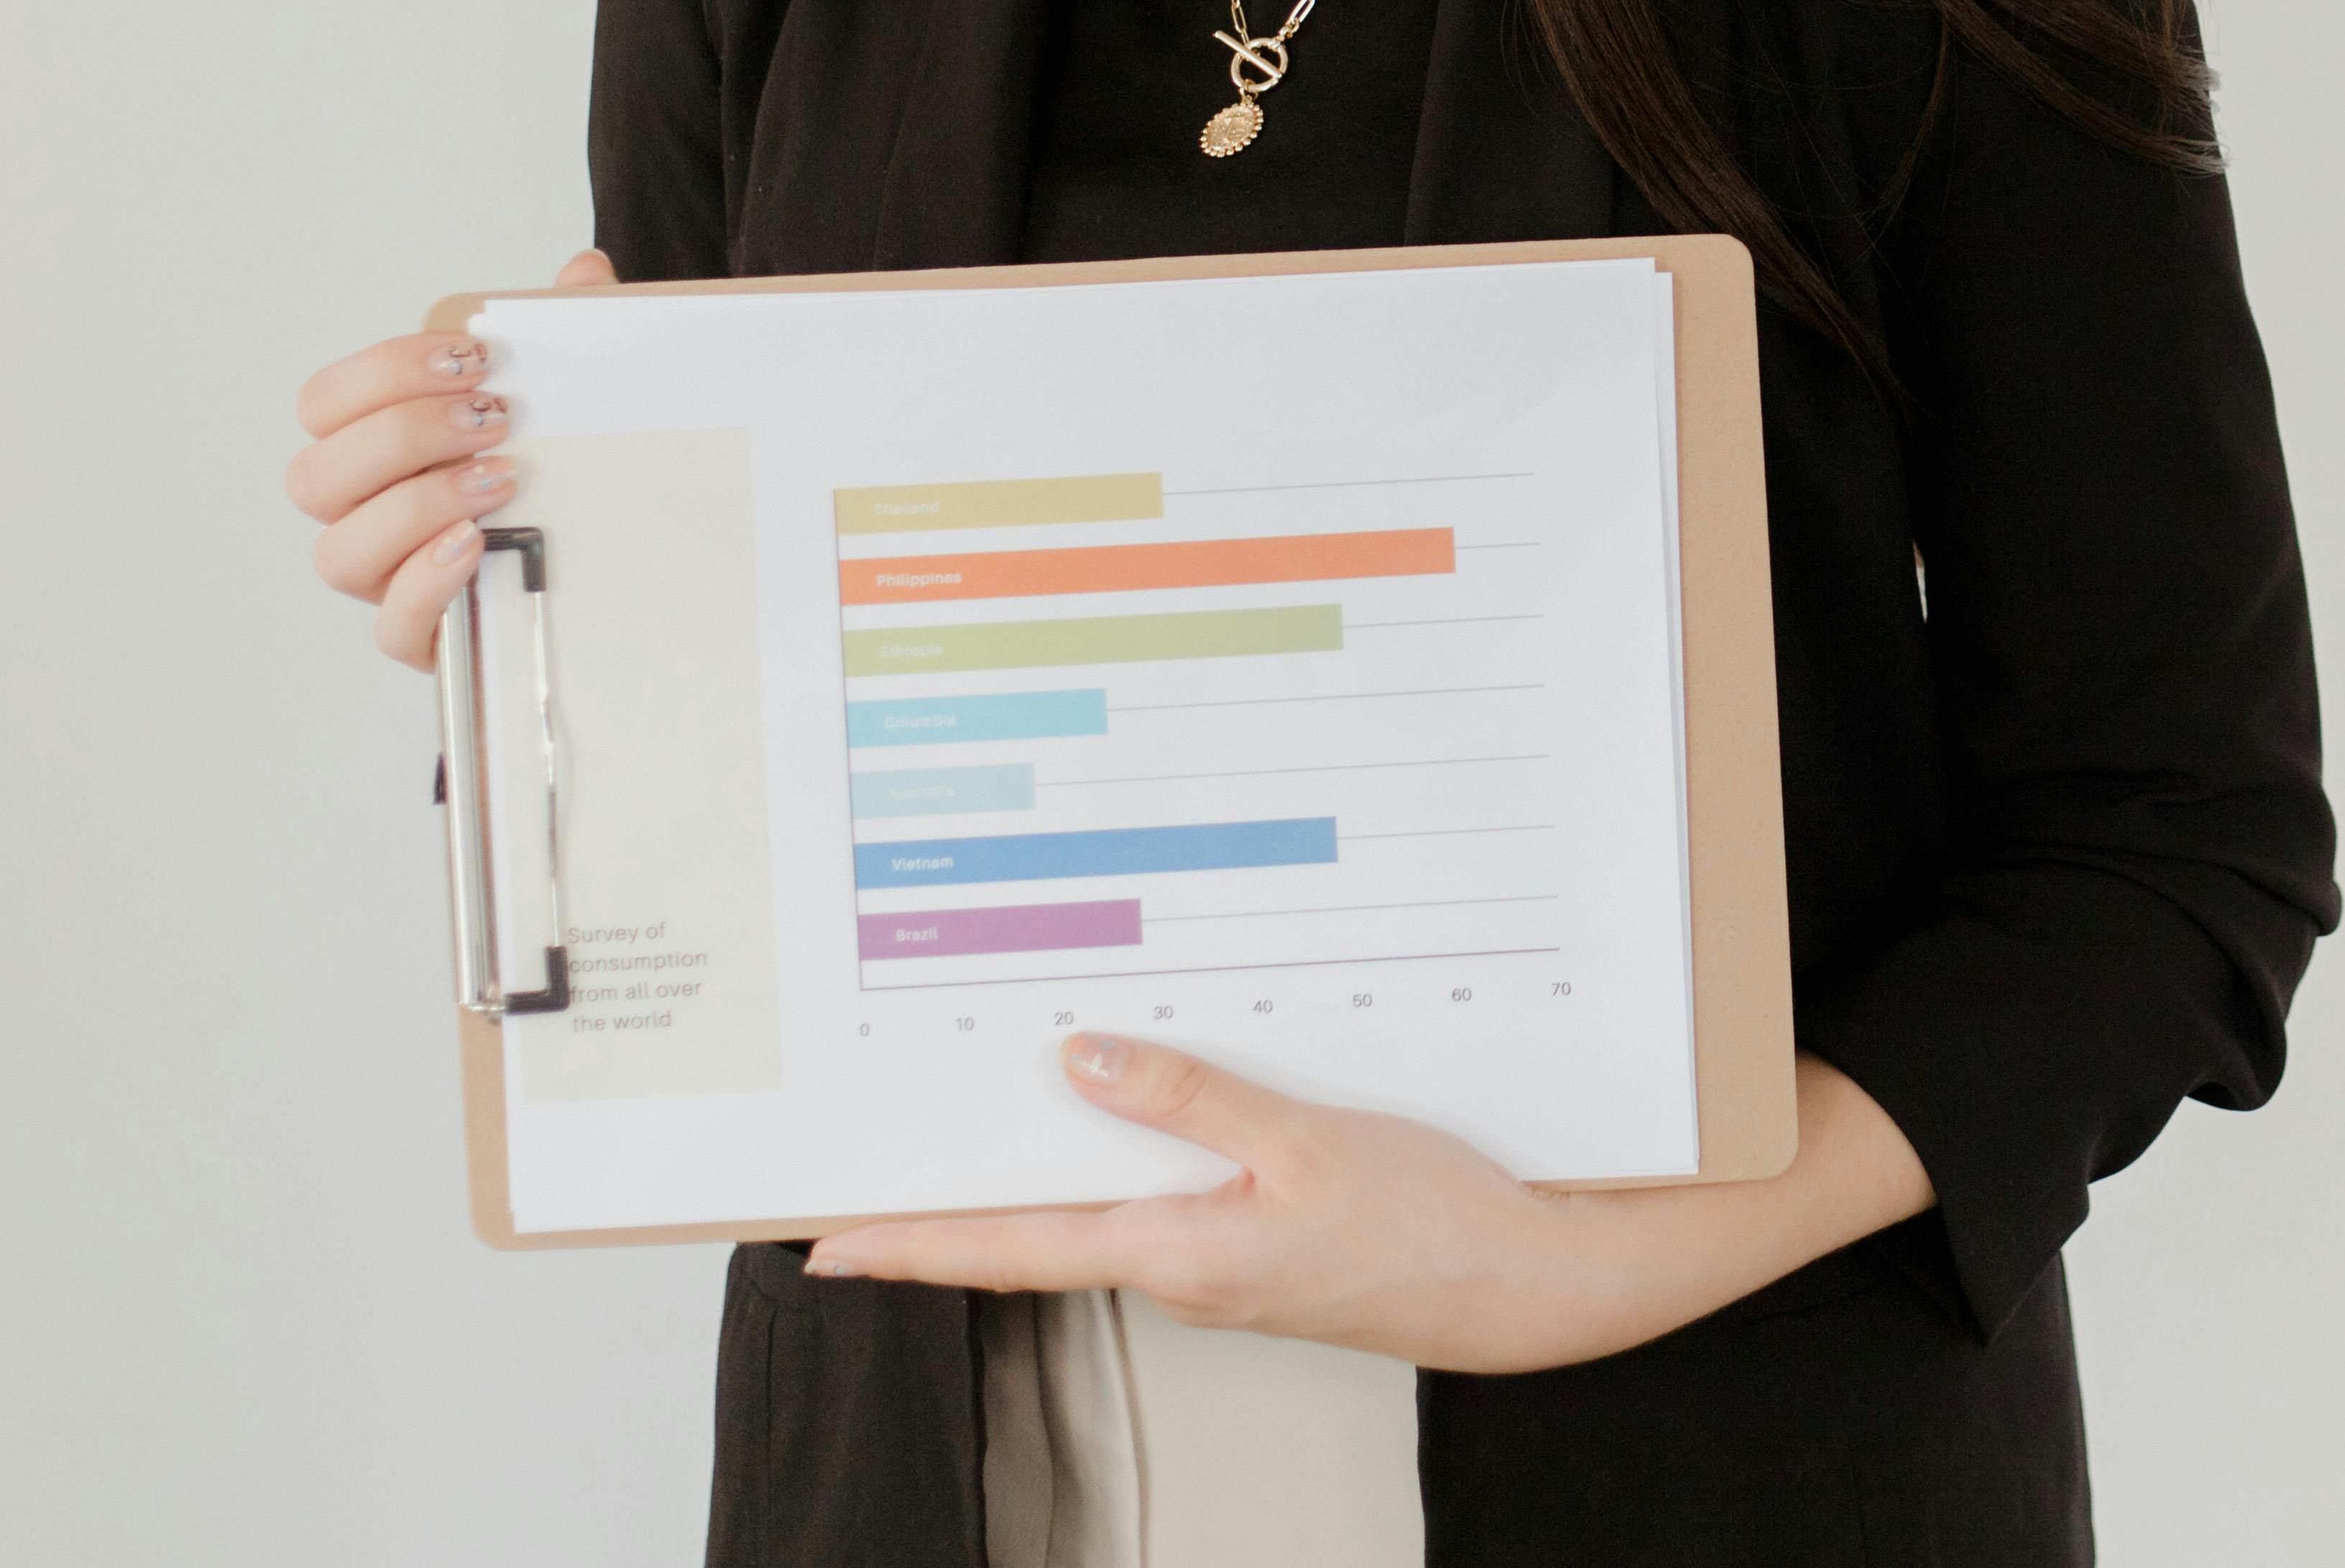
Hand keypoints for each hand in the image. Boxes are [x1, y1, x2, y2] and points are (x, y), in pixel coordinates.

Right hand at [284, 251, 615, 668]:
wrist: (613, 578)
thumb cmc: (565, 478)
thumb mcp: (574, 401)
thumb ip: (571, 333)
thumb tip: (583, 274)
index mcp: (380, 452)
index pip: (327, 403)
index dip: (384, 371)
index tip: (472, 355)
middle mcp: (366, 517)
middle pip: (317, 476)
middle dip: (400, 435)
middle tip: (493, 417)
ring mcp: (388, 584)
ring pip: (338, 552)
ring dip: (415, 506)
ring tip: (501, 480)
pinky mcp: (427, 642)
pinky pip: (390, 628)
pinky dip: (425, 584)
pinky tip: (477, 546)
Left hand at [804, 1041, 1938, 1375]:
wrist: (1524, 1279)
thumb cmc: (1431, 1221)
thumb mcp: (1306, 1141)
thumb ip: (1190, 1100)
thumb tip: (1081, 1064)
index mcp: (1175, 1254)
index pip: (1006, 1249)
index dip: (908, 1244)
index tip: (820, 1241)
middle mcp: (1180, 1268)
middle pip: (1035, 1230)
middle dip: (947, 1203)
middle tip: (860, 1172)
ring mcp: (1219, 1260)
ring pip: (1097, 1209)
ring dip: (1033, 1173)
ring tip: (961, 1127)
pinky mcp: (1260, 1241)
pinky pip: (1163, 1196)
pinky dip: (1120, 1158)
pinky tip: (1112, 1115)